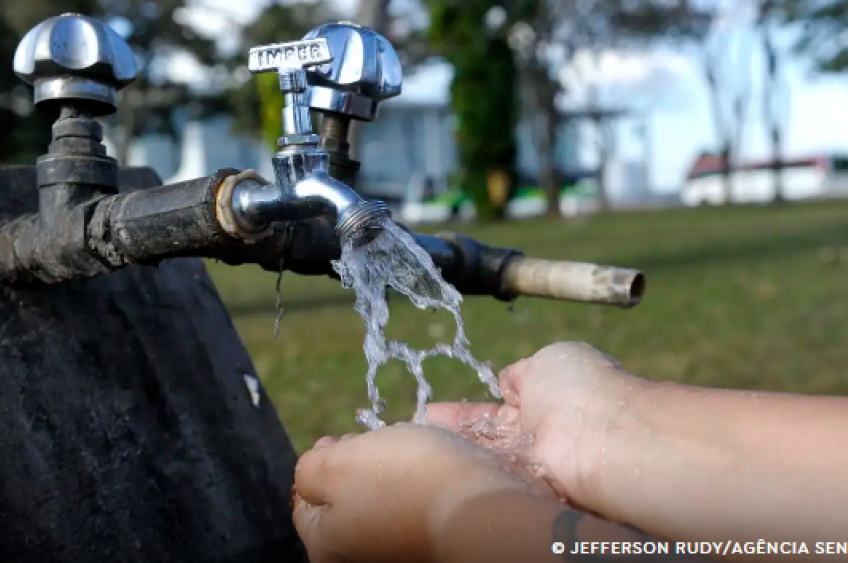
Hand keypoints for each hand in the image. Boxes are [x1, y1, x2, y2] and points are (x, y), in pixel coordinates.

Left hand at [291, 423, 542, 562]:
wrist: (484, 509)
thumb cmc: (403, 481)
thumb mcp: (336, 464)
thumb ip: (309, 469)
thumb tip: (313, 470)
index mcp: (326, 546)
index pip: (305, 500)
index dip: (323, 460)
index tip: (343, 438)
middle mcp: (360, 558)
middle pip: (346, 501)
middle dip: (359, 466)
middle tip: (379, 443)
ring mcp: (398, 553)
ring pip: (383, 501)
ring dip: (393, 473)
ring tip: (412, 452)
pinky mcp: (433, 543)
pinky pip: (417, 507)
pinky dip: (423, 485)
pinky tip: (436, 469)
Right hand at [424, 341, 646, 510]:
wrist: (603, 436)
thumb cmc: (579, 388)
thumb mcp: (547, 360)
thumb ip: (522, 373)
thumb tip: (506, 380)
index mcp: (544, 399)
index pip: (497, 408)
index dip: (466, 412)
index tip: (433, 412)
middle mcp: (536, 435)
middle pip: (485, 437)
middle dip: (453, 433)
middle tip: (418, 431)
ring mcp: (530, 463)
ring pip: (484, 457)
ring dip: (454, 450)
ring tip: (416, 447)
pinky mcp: (526, 488)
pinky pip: (490, 477)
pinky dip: (465, 470)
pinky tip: (434, 465)